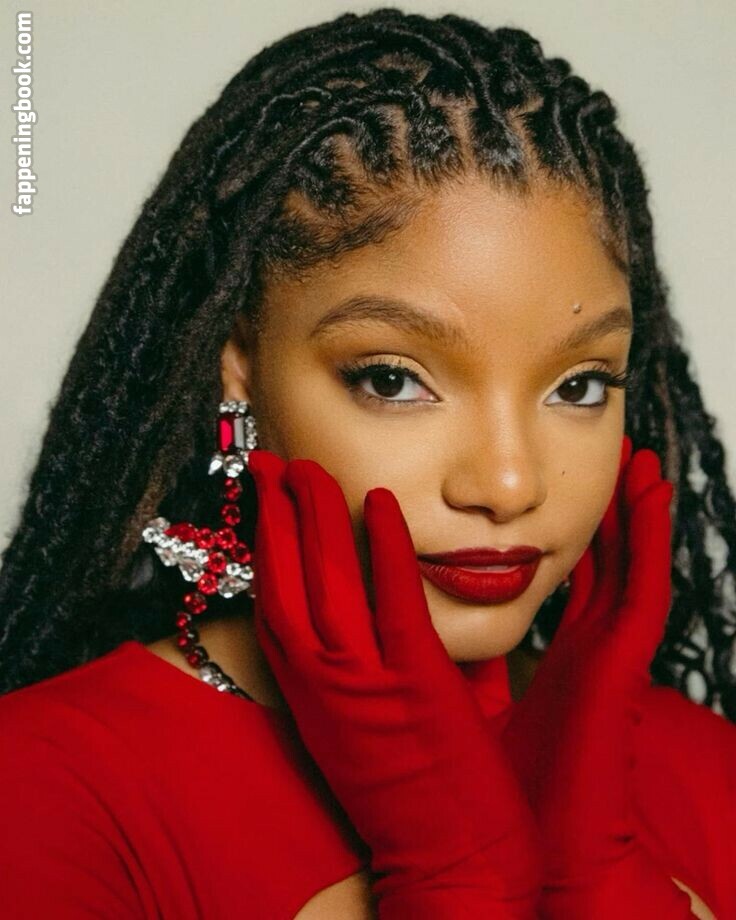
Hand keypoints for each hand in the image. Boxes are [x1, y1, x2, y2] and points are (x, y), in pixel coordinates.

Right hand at [246, 449, 541, 917]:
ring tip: (309, 467)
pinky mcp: (417, 689)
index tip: (263, 502)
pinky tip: (381, 502)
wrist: (454, 874)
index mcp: (314, 698)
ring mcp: (367, 687)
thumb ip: (380, 669)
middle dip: (275, 517)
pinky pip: (394, 603)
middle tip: (274, 463)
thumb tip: (407, 612)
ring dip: (314, 517)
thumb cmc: (422, 800)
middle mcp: (326, 687)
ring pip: (326, 584)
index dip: (263, 548)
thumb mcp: (380, 731)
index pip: (273, 607)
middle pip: (287, 583)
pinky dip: (384, 549)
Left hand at [498, 436, 693, 916]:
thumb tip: (440, 626)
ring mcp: (608, 656)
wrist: (511, 857)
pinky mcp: (621, 666)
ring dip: (635, 508)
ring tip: (636, 455)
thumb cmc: (493, 792)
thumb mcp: (475, 708)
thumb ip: (472, 664)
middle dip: (606, 508)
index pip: (570, 579)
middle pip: (603, 562)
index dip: (573, 534)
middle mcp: (587, 649)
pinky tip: (650, 491)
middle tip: (608, 453)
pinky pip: (642, 588)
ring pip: (629, 563)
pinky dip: (650, 536)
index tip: (562, 487)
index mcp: (559, 658)